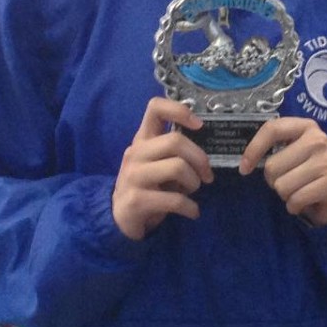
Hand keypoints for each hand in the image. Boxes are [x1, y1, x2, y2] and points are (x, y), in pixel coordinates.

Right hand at [112, 98, 213, 240]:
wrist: (120, 217)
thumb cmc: (147, 186)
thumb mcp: (157, 163)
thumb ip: (174, 152)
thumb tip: (205, 149)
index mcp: (143, 139)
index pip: (155, 108)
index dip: (179, 110)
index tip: (199, 125)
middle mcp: (136, 153)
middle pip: (175, 141)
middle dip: (200, 159)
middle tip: (206, 175)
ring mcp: (134, 176)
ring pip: (177, 167)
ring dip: (194, 182)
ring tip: (193, 192)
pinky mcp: (136, 201)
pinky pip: (174, 200)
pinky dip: (190, 207)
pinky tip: (192, 211)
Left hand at [240, 118, 326, 226]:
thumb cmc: (304, 172)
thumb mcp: (289, 153)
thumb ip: (272, 149)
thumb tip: (244, 163)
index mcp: (305, 126)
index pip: (272, 129)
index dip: (254, 149)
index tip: (244, 168)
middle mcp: (318, 139)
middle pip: (272, 165)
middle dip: (274, 180)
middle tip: (289, 181)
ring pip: (282, 185)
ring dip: (285, 195)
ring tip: (298, 190)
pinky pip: (296, 199)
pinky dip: (294, 206)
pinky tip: (305, 201)